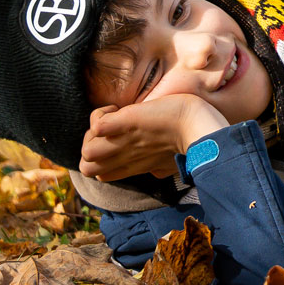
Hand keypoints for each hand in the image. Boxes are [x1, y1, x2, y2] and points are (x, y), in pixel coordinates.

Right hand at [78, 94, 227, 181]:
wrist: (199, 126)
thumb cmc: (190, 140)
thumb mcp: (168, 159)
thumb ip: (157, 166)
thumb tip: (155, 172)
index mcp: (133, 166)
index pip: (99, 174)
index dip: (102, 158)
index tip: (119, 141)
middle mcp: (123, 156)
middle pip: (85, 166)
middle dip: (90, 146)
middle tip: (112, 132)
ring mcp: (122, 141)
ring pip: (85, 150)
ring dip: (92, 132)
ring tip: (113, 120)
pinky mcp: (125, 122)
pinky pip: (95, 124)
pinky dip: (100, 115)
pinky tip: (116, 110)